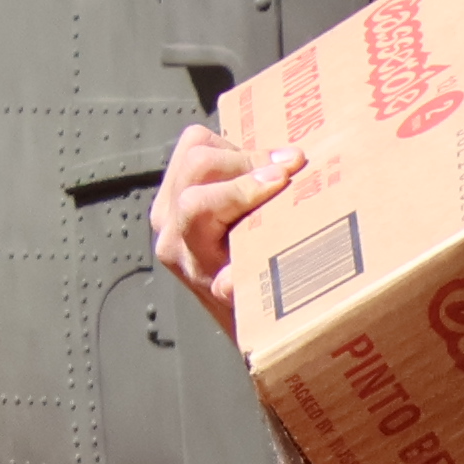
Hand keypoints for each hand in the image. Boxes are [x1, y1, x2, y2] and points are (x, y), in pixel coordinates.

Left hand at [148, 111, 295, 316]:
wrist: (244, 317)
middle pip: (197, 164)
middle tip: (292, 167)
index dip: (243, 187)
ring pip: (195, 146)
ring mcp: (171, 204)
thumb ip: (244, 296)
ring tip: (278, 170)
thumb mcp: (259, 314)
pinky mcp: (179, 187)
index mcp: (188, 256)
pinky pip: (197, 145)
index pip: (199, 204)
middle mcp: (170, 228)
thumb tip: (227, 285)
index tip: (283, 180)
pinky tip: (259, 170)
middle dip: (249, 160)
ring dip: (241, 153)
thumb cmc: (260, 315)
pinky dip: (232, 148)